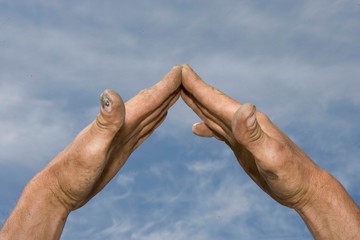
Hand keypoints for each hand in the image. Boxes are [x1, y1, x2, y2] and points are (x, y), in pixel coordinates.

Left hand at [0, 65, 181, 238]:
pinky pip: (145, 129)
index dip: (165, 85)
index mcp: (119, 122)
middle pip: (152, 103)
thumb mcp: (91, 148)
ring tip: (177, 91)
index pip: (148, 100)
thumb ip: (105, 122)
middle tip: (186, 76)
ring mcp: (124, 136)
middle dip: (169, 89)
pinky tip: (160, 115)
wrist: (61, 190)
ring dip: (164, 102)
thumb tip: (110, 92)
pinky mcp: (124, 147)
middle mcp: (123, 125)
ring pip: (151, 114)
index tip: (181, 70)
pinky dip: (156, 120)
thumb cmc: (73, 172)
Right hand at [181, 64, 319, 208]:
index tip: (182, 69)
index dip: (198, 86)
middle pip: (213, 103)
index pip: (217, 101)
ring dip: (198, 104)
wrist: (304, 188)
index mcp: (249, 121)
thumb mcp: (273, 156)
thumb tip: (243, 106)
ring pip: (214, 115)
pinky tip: (197, 128)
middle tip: (177, 75)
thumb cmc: (292, 175)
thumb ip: (254, 134)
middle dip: (194, 89)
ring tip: (183, 94)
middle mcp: (244, 122)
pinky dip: (206, 126)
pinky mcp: (241, 146)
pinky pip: (219, 131)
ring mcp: (242, 134)